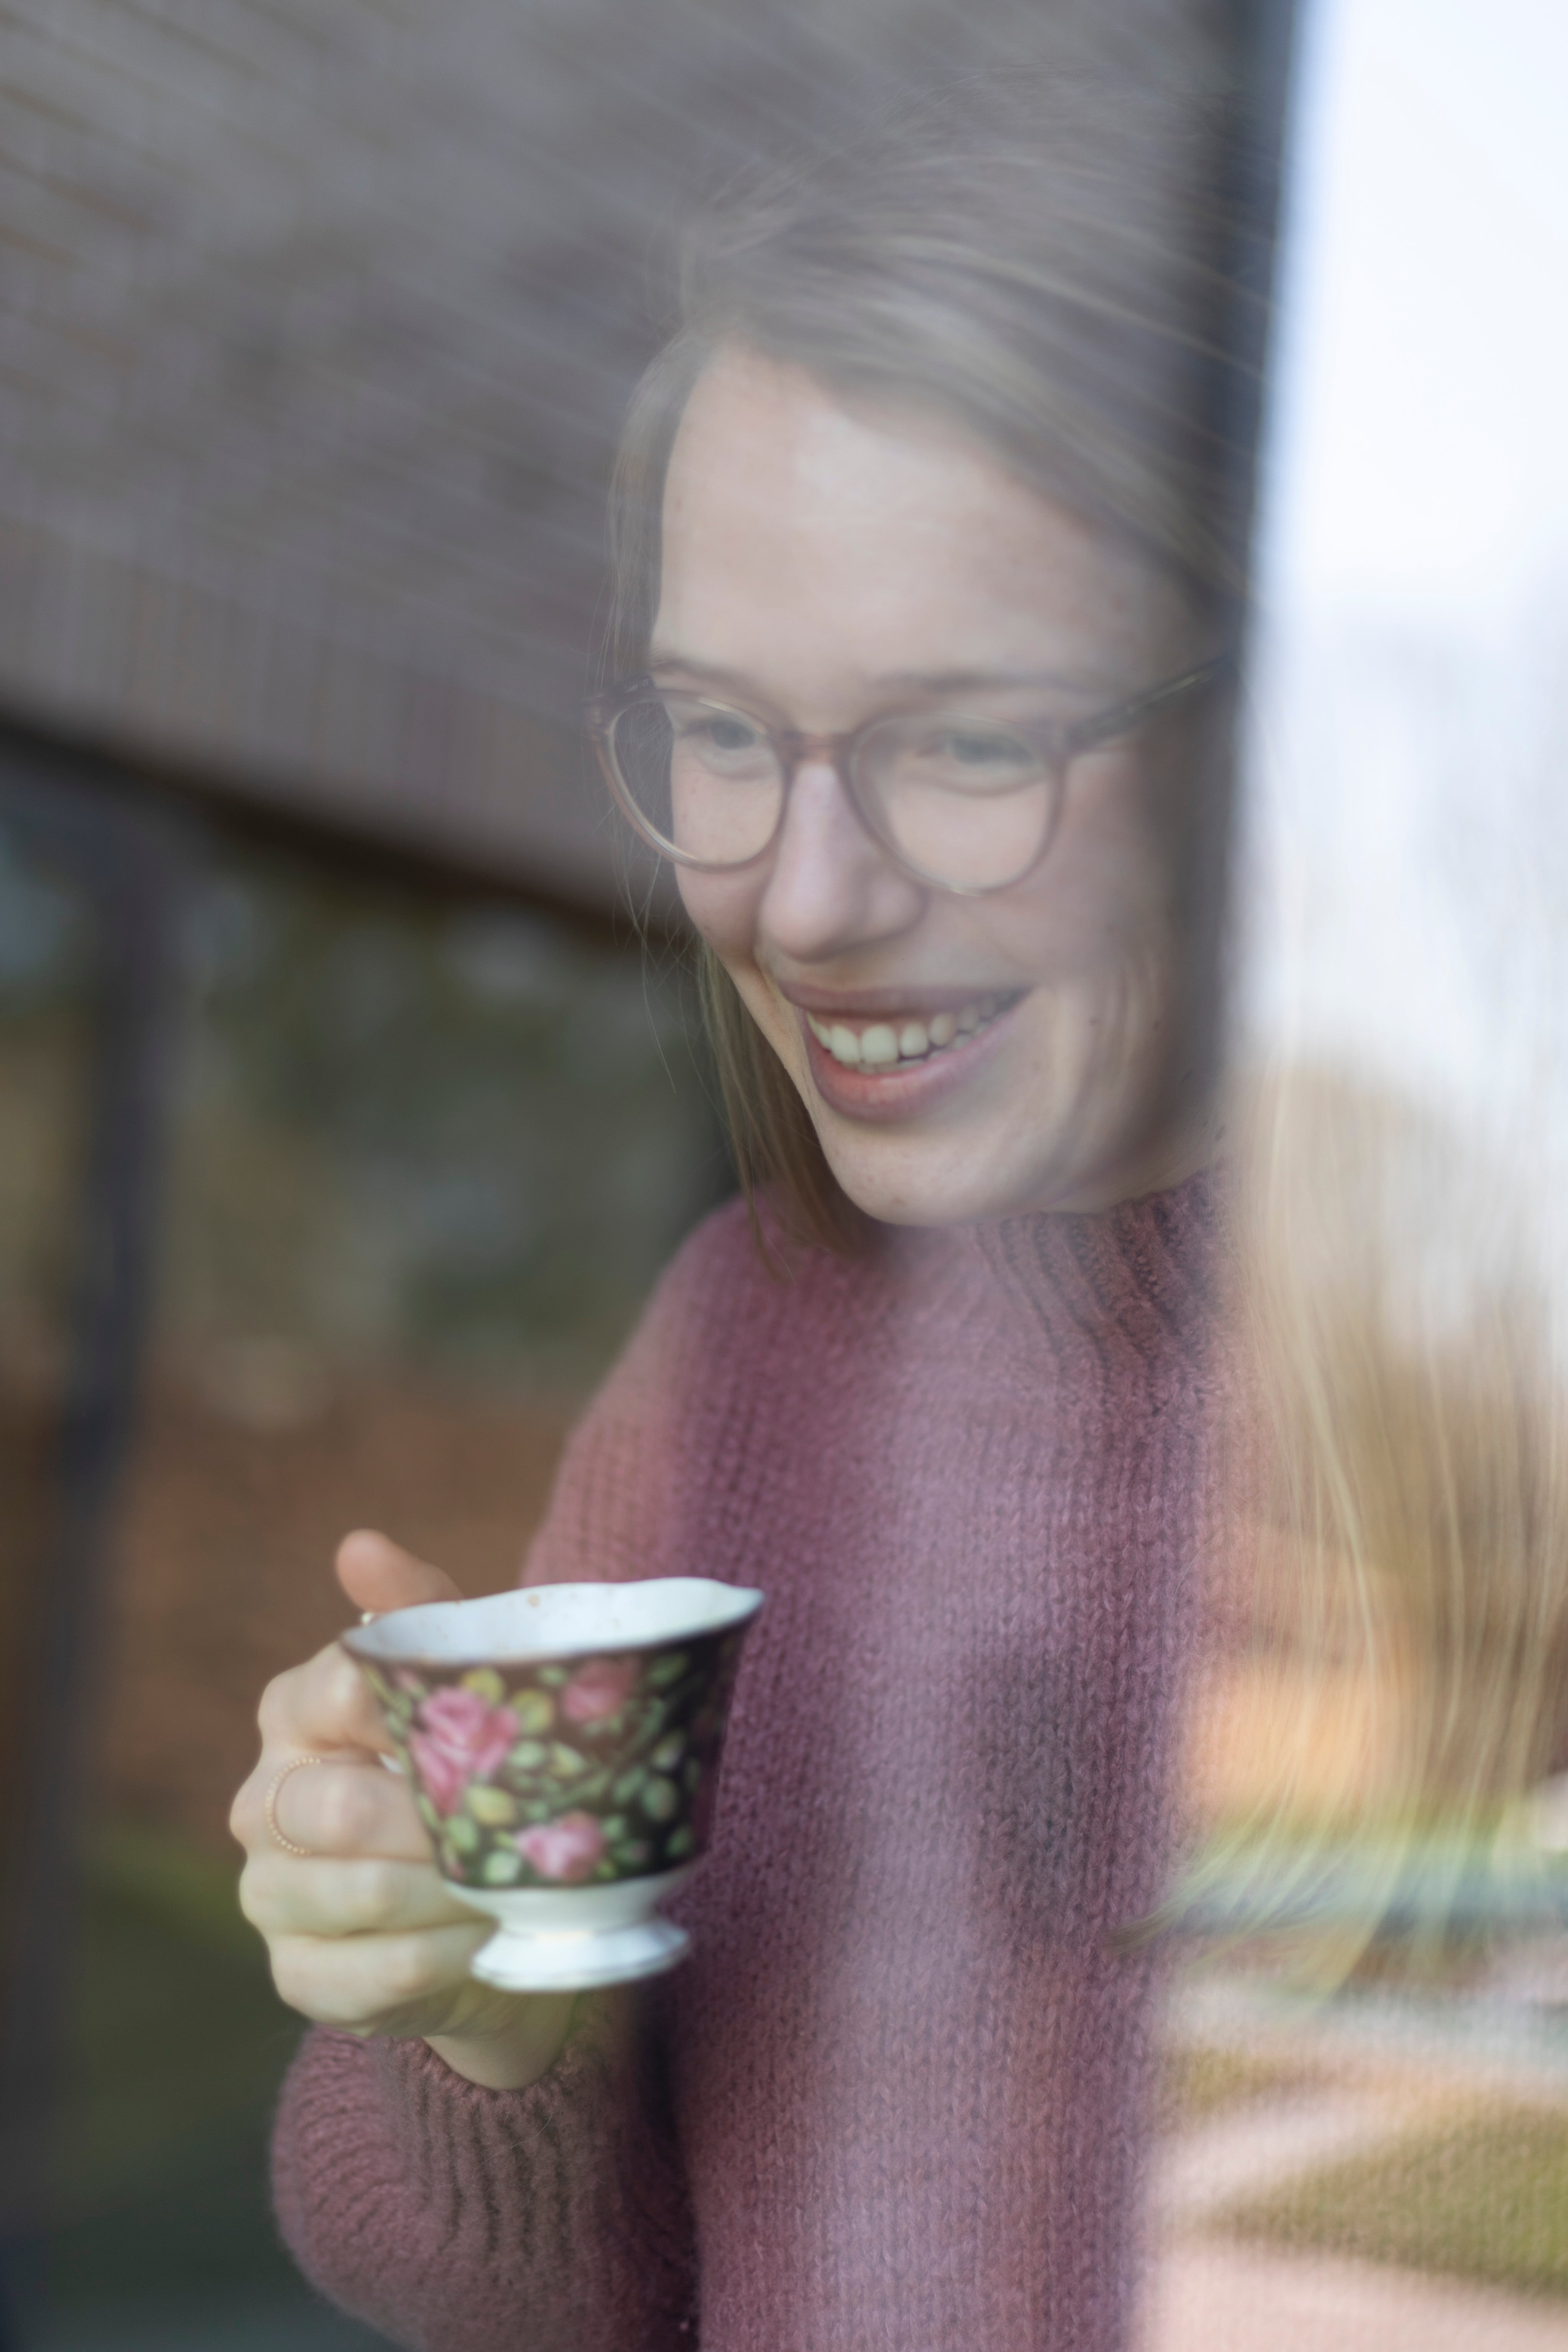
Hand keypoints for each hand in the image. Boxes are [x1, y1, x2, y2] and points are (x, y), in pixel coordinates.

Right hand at [231, 1530, 574, 2089]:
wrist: (478, 1900)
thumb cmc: (461, 1765)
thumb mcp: (457, 1678)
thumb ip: (418, 1609)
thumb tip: (359, 1546)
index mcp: (291, 1713)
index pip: (337, 1692)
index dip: (417, 1709)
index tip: (488, 1724)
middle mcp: (263, 1802)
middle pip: (339, 1808)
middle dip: (437, 1820)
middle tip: (513, 1821)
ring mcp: (270, 1896)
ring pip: (361, 1893)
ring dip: (453, 1891)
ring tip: (511, 1880)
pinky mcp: (300, 1977)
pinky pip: (374, 1972)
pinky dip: (445, 1957)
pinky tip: (486, 1937)